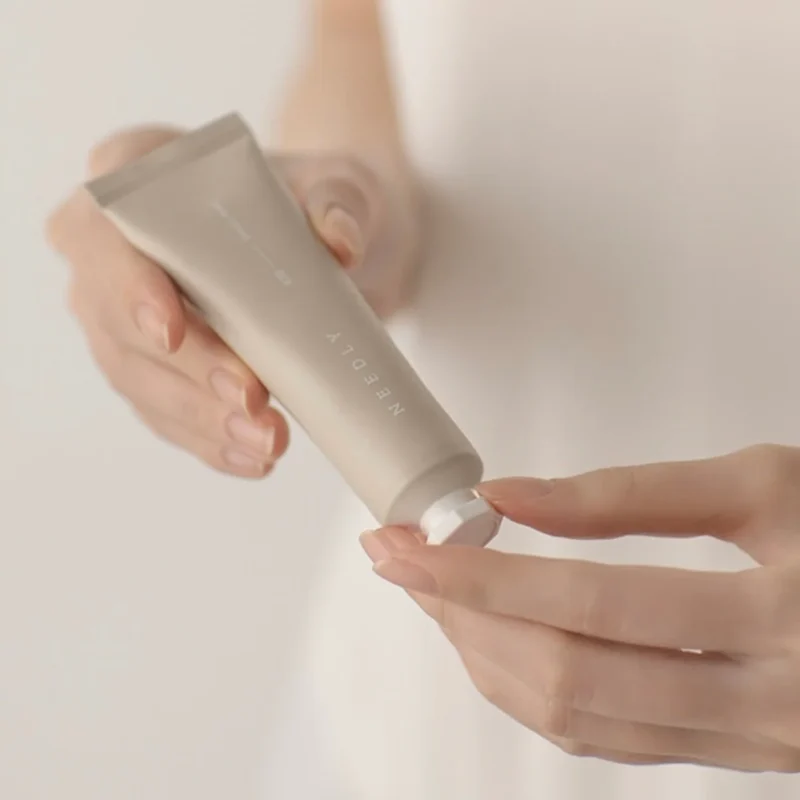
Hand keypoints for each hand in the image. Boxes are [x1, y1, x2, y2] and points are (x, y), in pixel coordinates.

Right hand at [46, 125, 415, 477]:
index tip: (172, 330)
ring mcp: (125, 313)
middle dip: (187, 370)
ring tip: (266, 442)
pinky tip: (250, 458)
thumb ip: (338, 201)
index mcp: (135, 174)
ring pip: (138, 378)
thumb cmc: (312, 198)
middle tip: (251, 401)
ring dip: (202, 419)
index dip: (127, 284)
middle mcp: (113, 250)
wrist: (324, 244)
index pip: (103, 229)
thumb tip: (340, 242)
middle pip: (117, 319)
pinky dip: (208, 440)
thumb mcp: (338, 183)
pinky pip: (166, 410)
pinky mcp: (155, 365)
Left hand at [361, 444, 799, 771]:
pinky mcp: (728, 755)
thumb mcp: (762, 485)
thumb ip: (633, 494)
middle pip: (568, 673)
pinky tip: (493, 639)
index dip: (486, 572)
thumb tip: (512, 494)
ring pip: (578, 720)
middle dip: (464, 615)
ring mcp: (744, 745)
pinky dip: (530, 688)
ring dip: (485, 653)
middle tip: (400, 562)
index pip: (593, 602)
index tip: (411, 543)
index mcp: (782, 614)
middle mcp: (764, 702)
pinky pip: (605, 738)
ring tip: (434, 593)